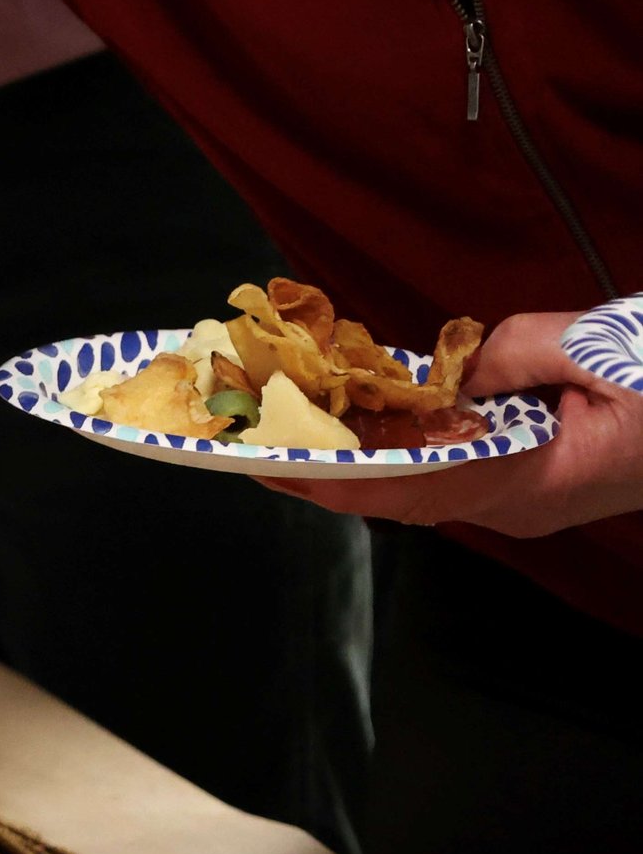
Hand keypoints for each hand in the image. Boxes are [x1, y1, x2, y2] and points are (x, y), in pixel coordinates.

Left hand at [268, 311, 642, 536]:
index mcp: (533, 483)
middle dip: (323, 467)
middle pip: (399, 493)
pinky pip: (445, 465)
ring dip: (351, 454)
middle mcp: (514, 503)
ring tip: (282, 423)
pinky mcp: (525, 475)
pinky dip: (395, 443)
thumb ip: (516, 353)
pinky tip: (353, 416)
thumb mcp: (602, 349)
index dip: (332, 479)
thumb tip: (449, 368)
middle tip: (251, 434)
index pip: (410, 490)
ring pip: (416, 482)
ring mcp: (519, 496)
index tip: (269, 464)